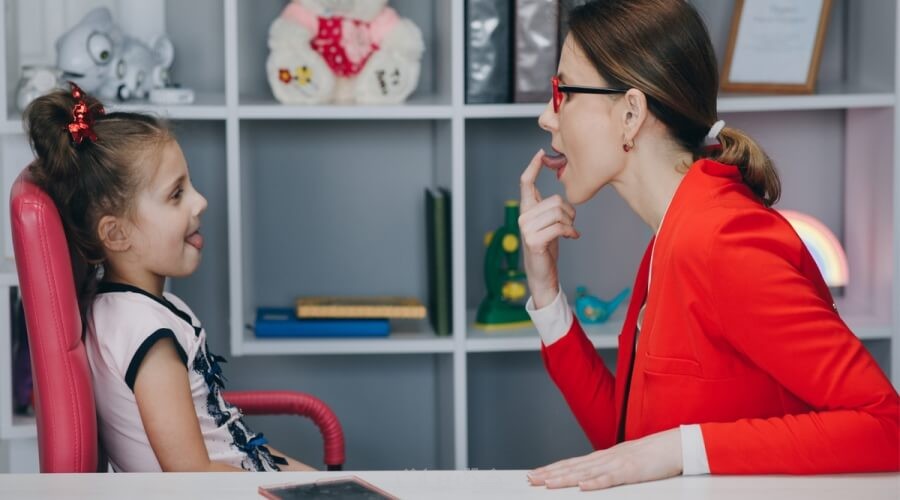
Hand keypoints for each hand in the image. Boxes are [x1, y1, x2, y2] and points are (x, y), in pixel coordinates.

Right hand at [519, 149, 579, 307]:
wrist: (542, 274)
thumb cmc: (547, 247)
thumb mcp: (548, 224)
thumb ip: (548, 209)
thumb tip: (559, 197)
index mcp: (525, 210)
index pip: (525, 183)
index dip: (532, 167)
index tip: (540, 154)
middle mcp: (523, 217)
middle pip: (554, 200)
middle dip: (569, 211)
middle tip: (570, 223)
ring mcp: (526, 229)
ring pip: (558, 213)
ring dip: (570, 223)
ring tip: (570, 231)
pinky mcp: (534, 241)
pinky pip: (559, 227)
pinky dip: (570, 231)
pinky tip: (572, 237)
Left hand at [527, 429, 682, 490]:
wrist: (675, 444)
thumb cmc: (652, 454)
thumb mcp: (624, 460)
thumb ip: (607, 467)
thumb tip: (589, 476)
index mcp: (604, 456)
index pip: (572, 463)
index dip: (553, 468)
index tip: (536, 473)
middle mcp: (606, 458)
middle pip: (573, 467)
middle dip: (550, 473)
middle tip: (531, 479)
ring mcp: (617, 464)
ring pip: (585, 473)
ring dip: (565, 478)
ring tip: (547, 483)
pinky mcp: (631, 472)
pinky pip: (611, 479)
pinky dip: (595, 483)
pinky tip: (582, 487)